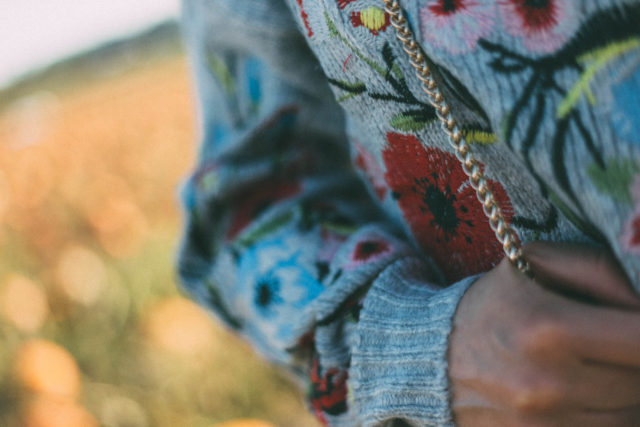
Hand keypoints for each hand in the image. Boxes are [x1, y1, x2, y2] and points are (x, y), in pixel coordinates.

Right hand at [449, 242, 639, 426]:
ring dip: (626, 391)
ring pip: (629, 415)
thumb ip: (599, 270)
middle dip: (634, 358)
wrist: (433, 355)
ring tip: (599, 366)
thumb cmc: (492, 304)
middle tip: (614, 341)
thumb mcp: (533, 262)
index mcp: (548, 327)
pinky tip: (586, 391)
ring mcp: (542, 421)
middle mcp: (548, 382)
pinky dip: (606, 413)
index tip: (637, 322)